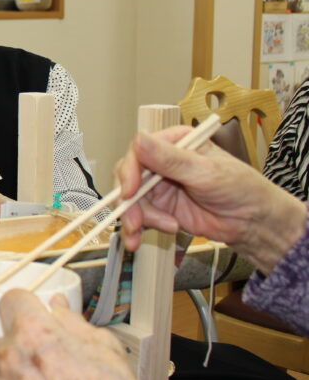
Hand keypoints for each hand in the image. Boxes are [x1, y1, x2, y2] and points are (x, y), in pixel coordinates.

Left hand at [0, 290, 146, 379]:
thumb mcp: (104, 347)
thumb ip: (73, 321)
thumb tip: (60, 307)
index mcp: (34, 332)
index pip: (11, 299)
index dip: (26, 305)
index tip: (34, 312)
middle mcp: (11, 357)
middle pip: (2, 337)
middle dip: (20, 343)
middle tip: (47, 355)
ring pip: (0, 369)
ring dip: (18, 371)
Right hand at [115, 127, 305, 271]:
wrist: (252, 223)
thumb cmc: (240, 189)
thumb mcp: (205, 172)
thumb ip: (170, 159)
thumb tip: (139, 140)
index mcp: (174, 143)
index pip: (139, 151)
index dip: (130, 172)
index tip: (130, 191)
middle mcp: (162, 162)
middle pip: (128, 177)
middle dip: (129, 201)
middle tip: (135, 221)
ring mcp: (159, 186)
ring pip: (130, 200)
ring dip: (135, 219)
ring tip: (156, 231)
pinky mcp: (160, 208)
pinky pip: (138, 217)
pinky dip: (136, 229)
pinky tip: (140, 239)